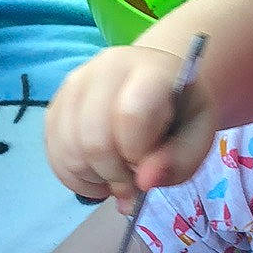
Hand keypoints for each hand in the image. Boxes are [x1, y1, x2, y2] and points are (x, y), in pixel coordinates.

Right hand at [44, 43, 216, 204]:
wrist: (157, 81)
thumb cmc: (181, 112)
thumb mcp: (198, 137)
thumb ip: (178, 161)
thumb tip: (143, 182)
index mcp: (151, 71)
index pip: (130, 114)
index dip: (137, 154)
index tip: (149, 166)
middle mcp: (104, 70)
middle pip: (94, 138)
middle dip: (115, 174)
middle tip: (133, 181)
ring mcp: (73, 85)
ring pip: (68, 149)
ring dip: (93, 177)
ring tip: (116, 175)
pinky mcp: (55, 105)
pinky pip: (53, 153)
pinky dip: (74, 176)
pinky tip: (96, 173)